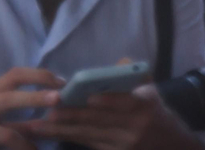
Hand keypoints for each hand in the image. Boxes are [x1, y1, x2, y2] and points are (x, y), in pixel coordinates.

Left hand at [26, 87, 196, 149]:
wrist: (167, 144)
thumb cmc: (153, 111)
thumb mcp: (151, 91)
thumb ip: (134, 76)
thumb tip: (120, 63)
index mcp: (145, 106)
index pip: (126, 102)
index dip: (107, 100)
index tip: (87, 97)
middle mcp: (135, 127)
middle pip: (100, 122)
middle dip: (73, 117)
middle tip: (50, 111)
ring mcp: (123, 144)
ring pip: (88, 135)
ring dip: (61, 131)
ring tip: (37, 126)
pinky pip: (87, 144)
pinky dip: (67, 138)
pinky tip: (49, 135)